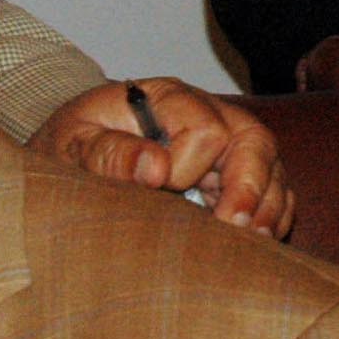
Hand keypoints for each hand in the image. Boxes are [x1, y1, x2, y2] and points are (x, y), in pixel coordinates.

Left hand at [30, 78, 292, 237]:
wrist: (65, 159)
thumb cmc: (66, 146)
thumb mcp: (68, 145)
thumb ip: (104, 152)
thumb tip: (154, 168)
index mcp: (164, 97)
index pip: (205, 129)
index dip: (188, 166)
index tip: (159, 190)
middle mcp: (204, 113)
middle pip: (253, 141)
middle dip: (249, 187)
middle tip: (233, 227)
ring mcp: (222, 144)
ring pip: (268, 166)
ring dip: (267, 206)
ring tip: (252, 240)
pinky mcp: (229, 173)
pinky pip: (271, 188)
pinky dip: (272, 214)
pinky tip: (258, 241)